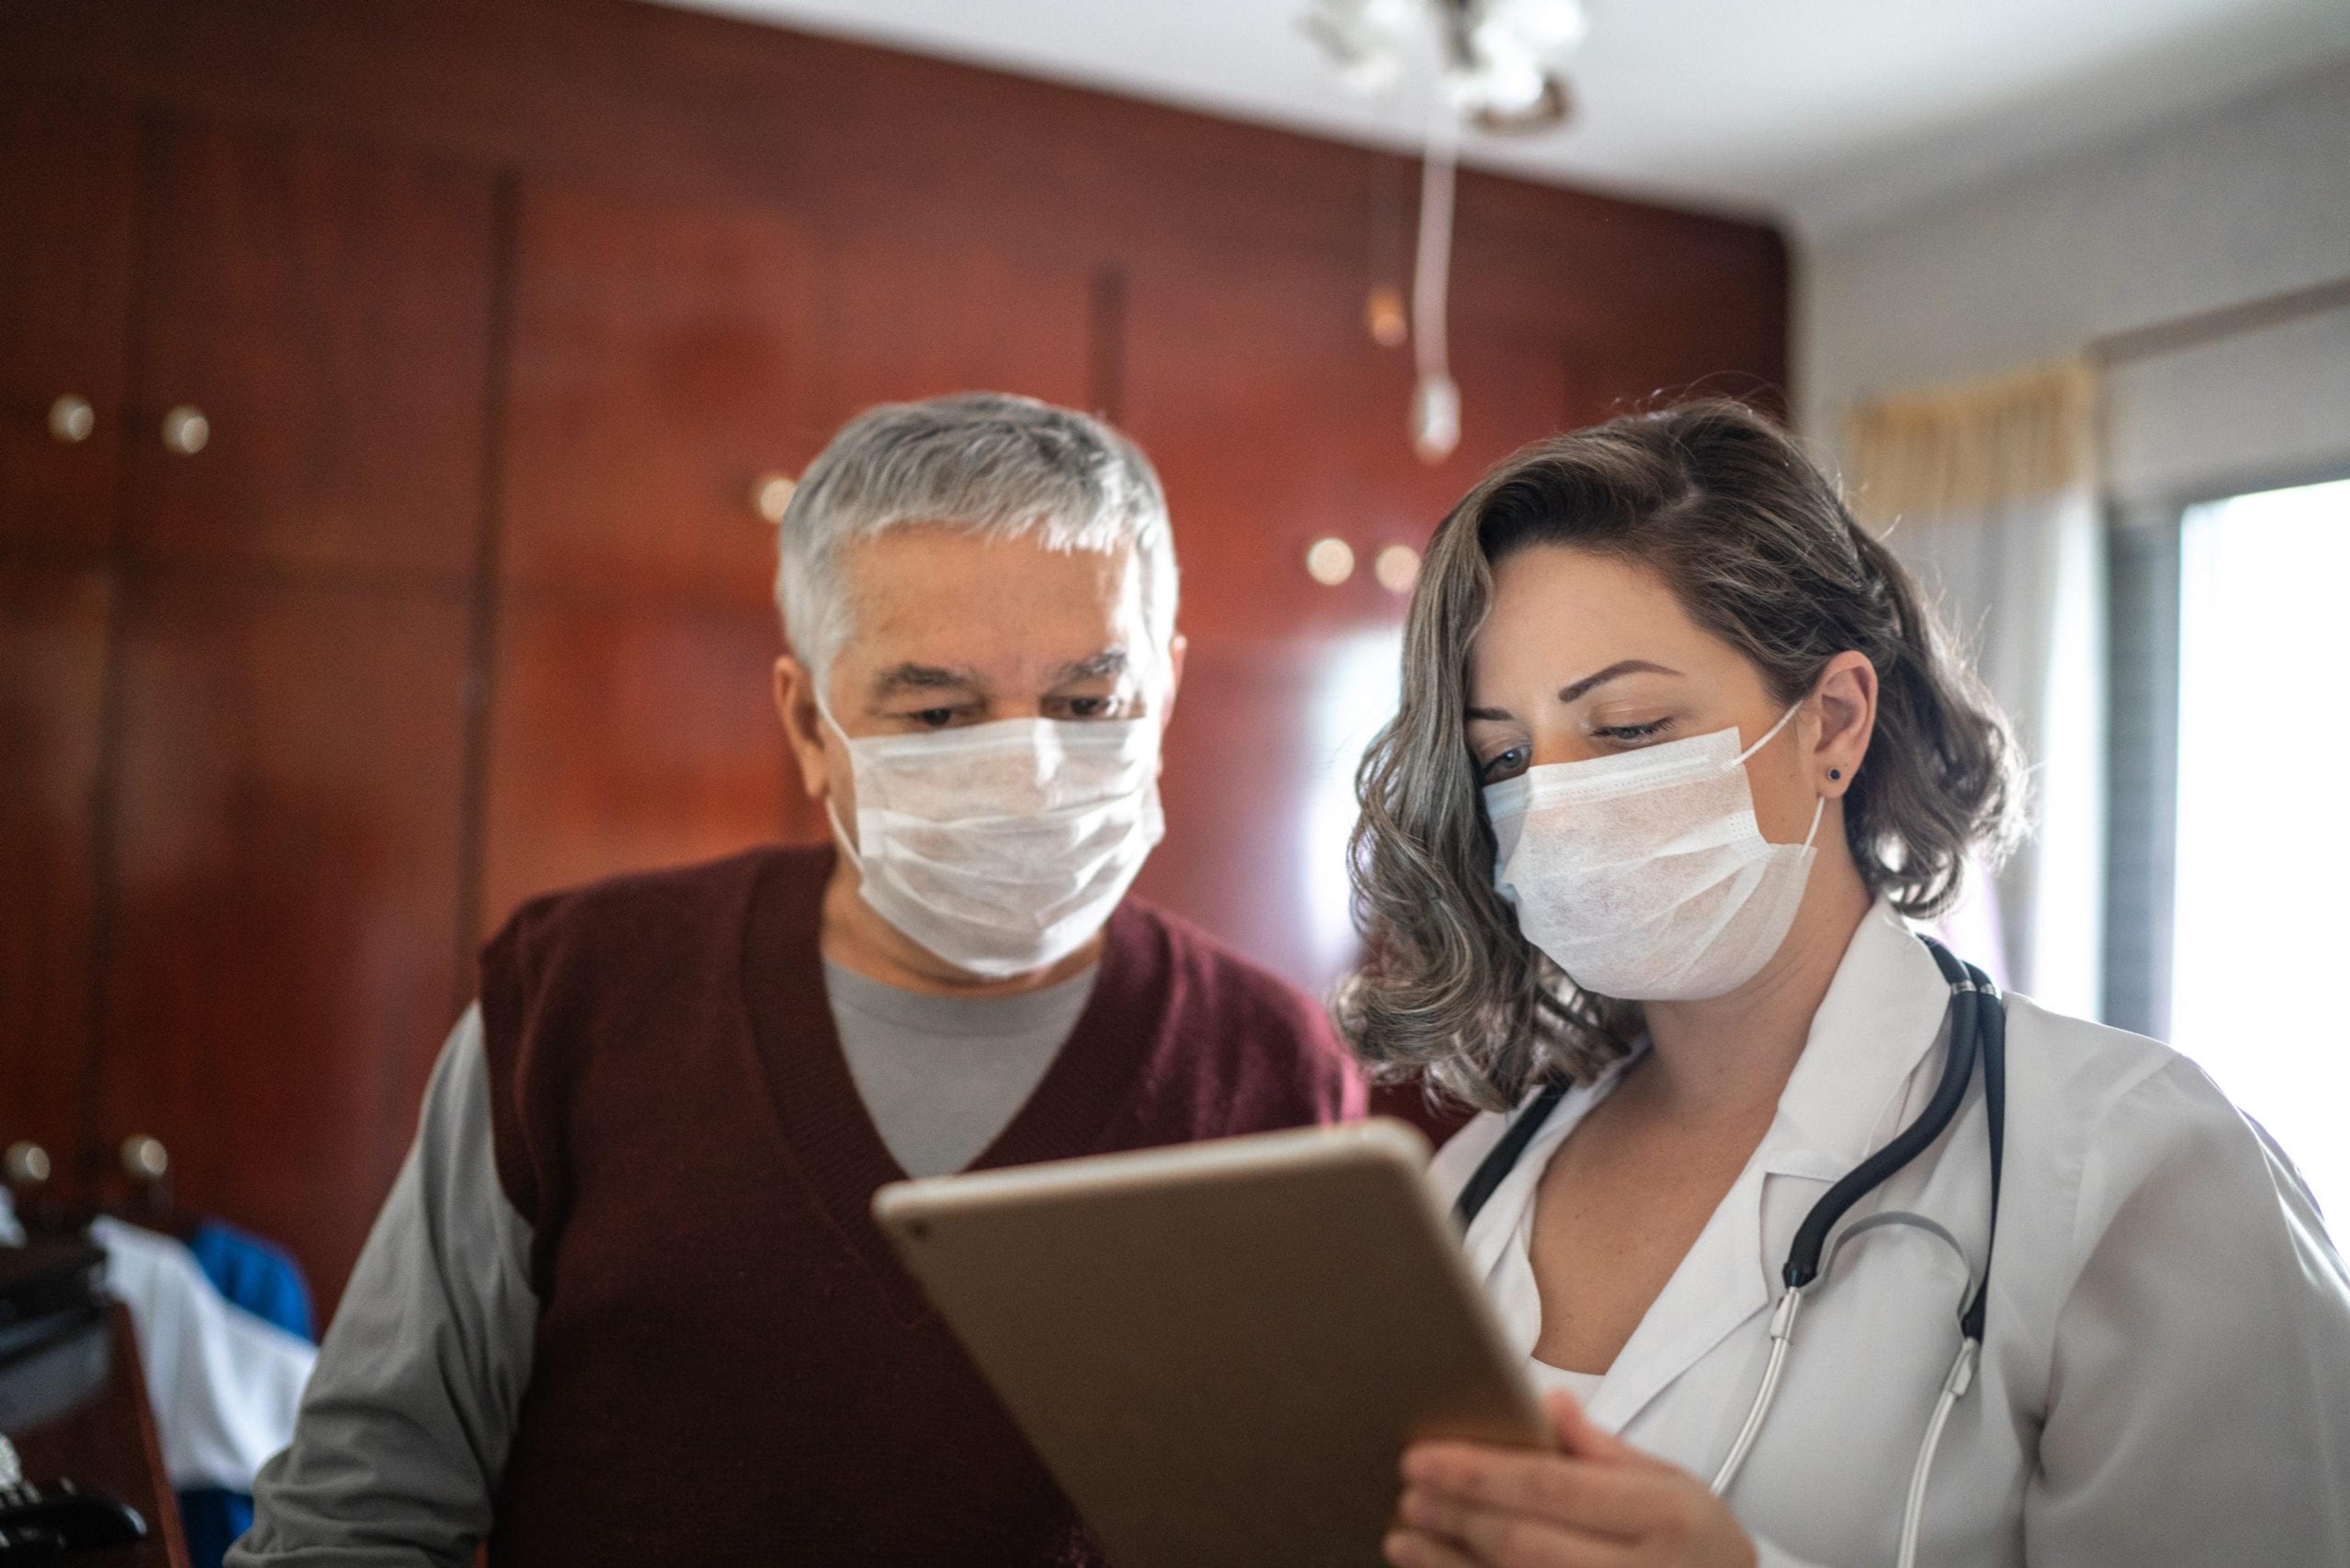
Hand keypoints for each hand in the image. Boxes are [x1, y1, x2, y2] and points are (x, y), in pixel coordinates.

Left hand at [1385, 1390, 1756, 1567]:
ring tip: (1404, 1535)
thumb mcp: (1673, 1484)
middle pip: (1526, 1543)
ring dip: (1449, 1563)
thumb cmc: (1699, 1543)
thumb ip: (1604, 1449)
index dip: (1480, 1473)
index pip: (1553, 1487)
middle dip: (1458, 1515)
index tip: (1423, 1456)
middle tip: (1409, 1490)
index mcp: (1662, 1514)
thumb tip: (1545, 1401)